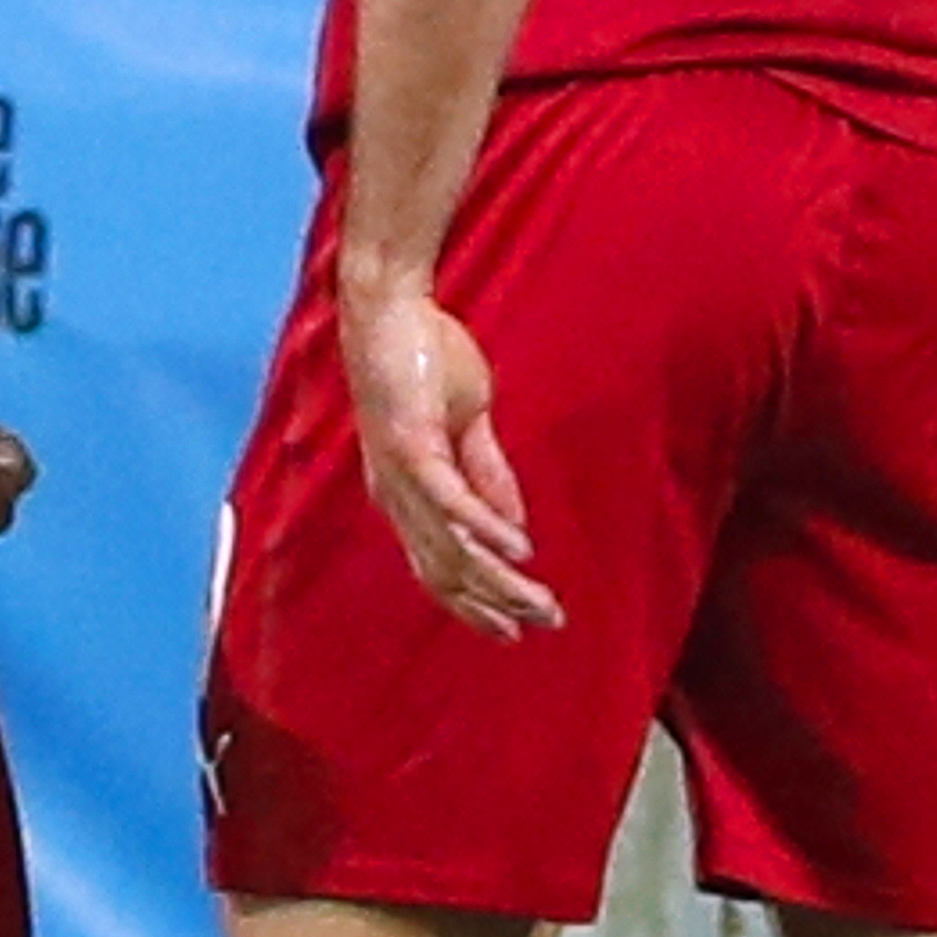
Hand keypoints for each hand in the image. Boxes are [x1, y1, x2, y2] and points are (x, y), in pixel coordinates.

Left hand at [339, 273, 561, 638]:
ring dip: (501, 581)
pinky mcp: (412, 448)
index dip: (477, 602)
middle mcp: (396, 497)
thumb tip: (518, 529)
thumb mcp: (466, 423)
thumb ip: (488, 476)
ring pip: (452, 549)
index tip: (517, 627)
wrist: (390, 309)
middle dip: (498, 606)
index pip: (439, 568)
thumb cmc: (422, 357)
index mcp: (404, 495)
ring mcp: (401, 476)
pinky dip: (487, 530)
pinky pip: (452, 502)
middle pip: (447, 573)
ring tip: (542, 603)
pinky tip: (520, 553)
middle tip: (546, 625)